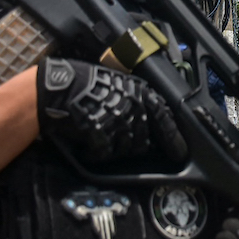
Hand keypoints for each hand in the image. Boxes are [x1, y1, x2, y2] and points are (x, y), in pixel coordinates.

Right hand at [36, 57, 186, 162]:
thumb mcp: (120, 86)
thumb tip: (150, 121)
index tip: (178, 152)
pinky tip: (88, 146)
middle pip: (144, 141)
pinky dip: (96, 153)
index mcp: (140, 93)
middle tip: (118, 142)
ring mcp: (117, 121)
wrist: (59, 87)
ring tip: (100, 139)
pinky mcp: (101, 133)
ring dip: (114, 149)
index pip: (165, 118)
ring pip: (126, 149)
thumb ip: (137, 102)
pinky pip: (105, 153)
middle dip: (135, 146)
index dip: (173, 138)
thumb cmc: (88, 84)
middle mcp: (133, 107)